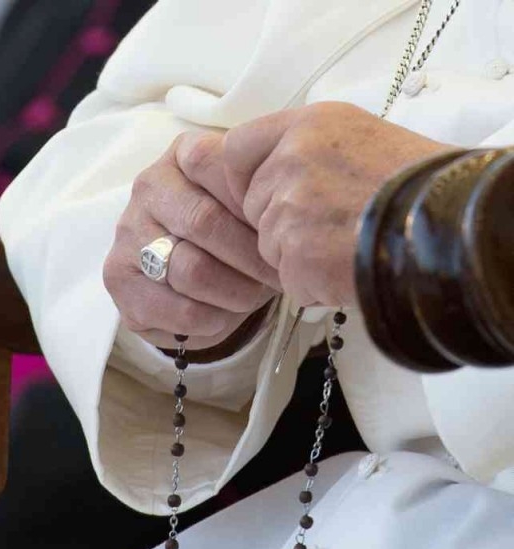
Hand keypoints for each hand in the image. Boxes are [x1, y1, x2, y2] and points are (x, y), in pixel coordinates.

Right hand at [103, 133, 279, 350]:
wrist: (193, 282)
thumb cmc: (233, 234)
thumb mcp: (254, 204)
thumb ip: (268, 192)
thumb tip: (295, 213)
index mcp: (183, 156)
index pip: (216, 166)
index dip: (256, 204)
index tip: (285, 230)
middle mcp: (148, 189)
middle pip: (205, 223)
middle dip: (252, 258)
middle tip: (279, 276)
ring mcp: (128, 235)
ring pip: (192, 270)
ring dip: (235, 292)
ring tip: (254, 297)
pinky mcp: (120, 281)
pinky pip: (178, 308)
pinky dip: (212, 319)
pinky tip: (225, 315)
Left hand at [219, 102, 452, 306]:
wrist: (447, 226)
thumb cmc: (417, 188)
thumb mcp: (363, 140)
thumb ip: (312, 153)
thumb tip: (281, 176)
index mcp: (308, 126)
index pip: (238, 149)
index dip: (246, 179)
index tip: (265, 195)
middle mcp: (291, 161)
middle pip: (255, 206)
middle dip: (283, 226)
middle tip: (334, 228)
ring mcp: (290, 208)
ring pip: (270, 247)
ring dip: (301, 258)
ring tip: (349, 248)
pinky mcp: (296, 253)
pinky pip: (290, 282)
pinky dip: (315, 286)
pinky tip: (349, 270)